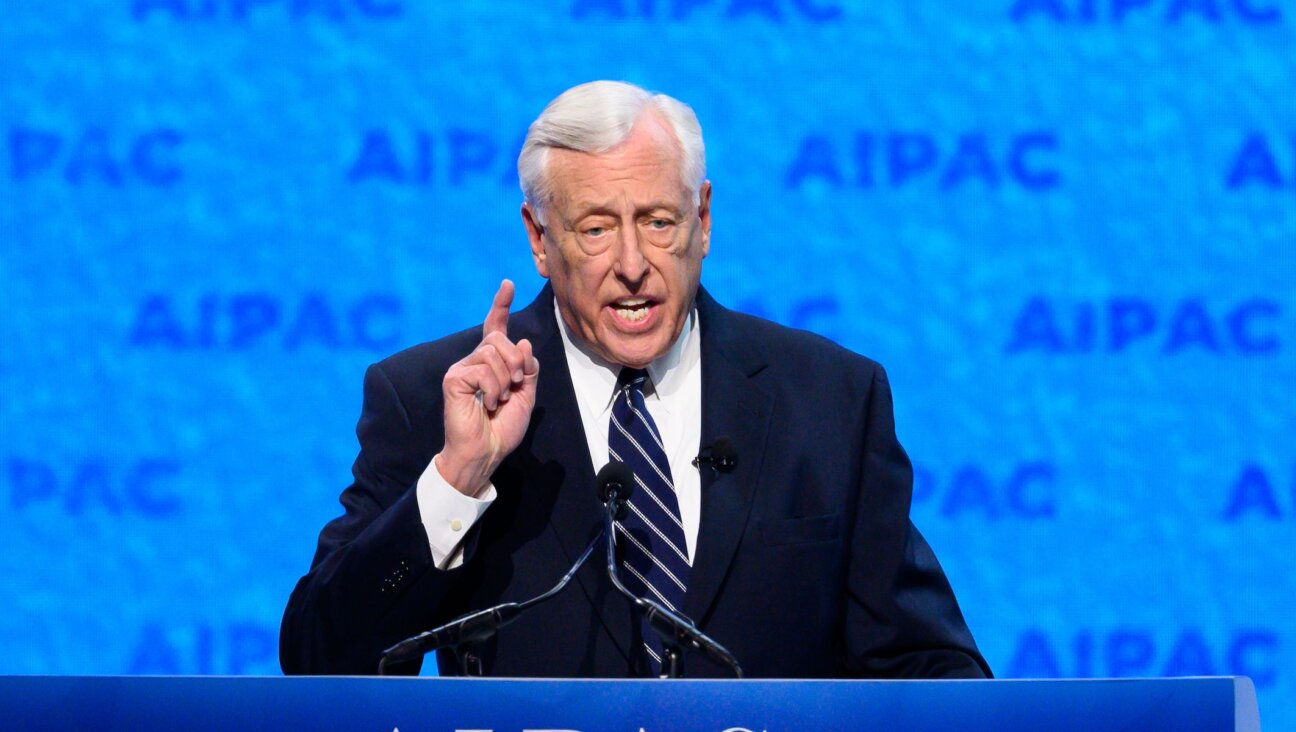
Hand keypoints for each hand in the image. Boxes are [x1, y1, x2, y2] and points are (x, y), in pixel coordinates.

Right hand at [435, 280, 539, 496]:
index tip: (508, 284)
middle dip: (516, 362)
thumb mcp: (526, 396)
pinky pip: (482, 370)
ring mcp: (462, 368)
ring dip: (505, 379)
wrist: (486, 452)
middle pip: (500, 339)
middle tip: (514, 386)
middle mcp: (474, 361)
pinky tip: (487, 404)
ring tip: (498, 399)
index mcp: (491, 363)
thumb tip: (523, 341)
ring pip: (492, 353)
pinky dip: (493, 388)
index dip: (501, 305)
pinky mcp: (454, 379)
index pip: (495, 328)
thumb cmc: (502, 428)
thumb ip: (528, 369)